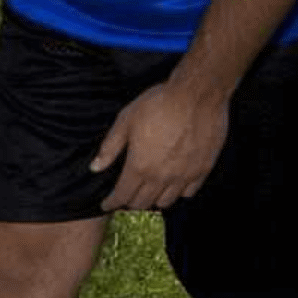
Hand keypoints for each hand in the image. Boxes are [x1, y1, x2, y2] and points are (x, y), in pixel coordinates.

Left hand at [92, 77, 230, 212]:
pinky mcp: (202, 170)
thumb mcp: (126, 121)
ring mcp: (183, 175)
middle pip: (143, 203)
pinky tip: (174, 184)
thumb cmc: (159, 104)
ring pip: (165, 202)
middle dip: (130, 202)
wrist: (197, 94)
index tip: (107, 204)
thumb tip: (95, 168)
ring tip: (149, 191)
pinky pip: (188, 193)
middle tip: (127, 195)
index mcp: (139, 166)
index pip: (122, 196)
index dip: (111, 202)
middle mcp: (161, 177)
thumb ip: (110, 147)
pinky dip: (178, 193)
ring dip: (154, 200)